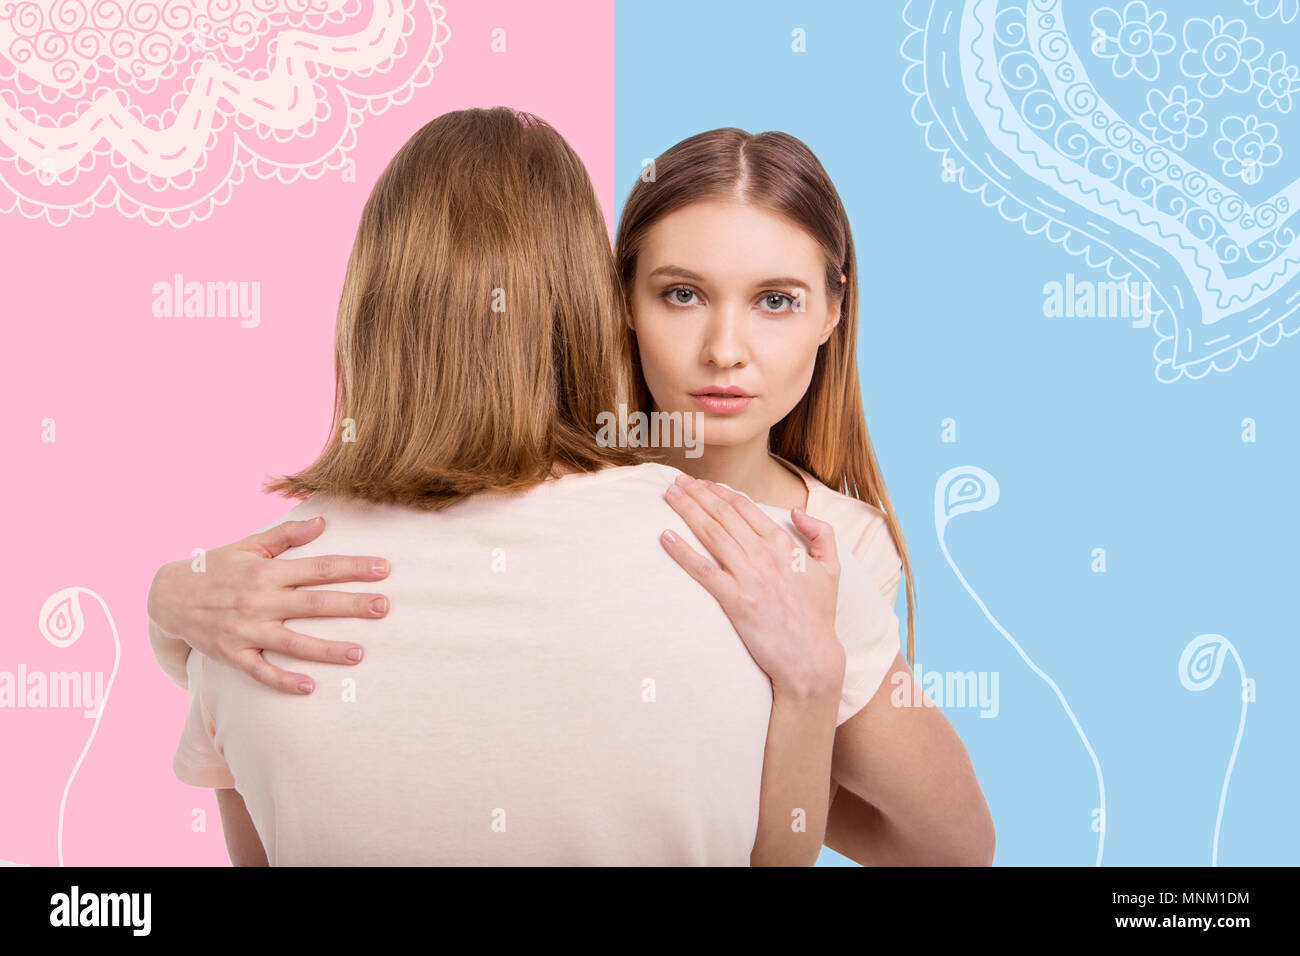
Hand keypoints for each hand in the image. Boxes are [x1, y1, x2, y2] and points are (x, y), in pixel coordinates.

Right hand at [147, 516, 391, 693]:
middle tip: (384, 607)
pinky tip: (310, 687)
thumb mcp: (248, 546)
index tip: (384, 569)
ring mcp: (246, 630)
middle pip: (314, 604)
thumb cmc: (216, 568)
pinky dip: (284, 680)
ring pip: (293, 643)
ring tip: (359, 654)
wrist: (168, 596)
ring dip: (327, 650)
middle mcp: (259, 601)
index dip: (353, 567)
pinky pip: (261, 672)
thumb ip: (286, 535)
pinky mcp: (233, 654)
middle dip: (351, 605)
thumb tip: (323, 522)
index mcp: (267, 572)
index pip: (319, 568)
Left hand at [659, 474, 844, 699]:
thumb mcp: (832, 569)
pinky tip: (665, 537)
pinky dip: (682, 552)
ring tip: (668, 495)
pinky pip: (703, 571)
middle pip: (723, 514)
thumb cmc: (819, 615)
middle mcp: (764, 554)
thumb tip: (796, 513)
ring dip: (686, 510)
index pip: (744, 507)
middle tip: (676, 480)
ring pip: (711, 534)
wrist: (811, 658)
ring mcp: (749, 577)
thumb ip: (821, 534)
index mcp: (783, 544)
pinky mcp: (735, 601)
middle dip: (697, 493)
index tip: (702, 483)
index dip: (720, 491)